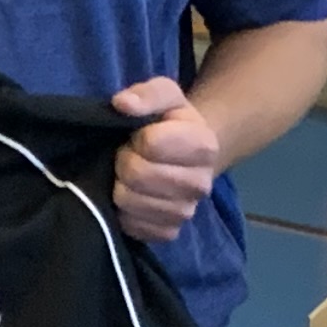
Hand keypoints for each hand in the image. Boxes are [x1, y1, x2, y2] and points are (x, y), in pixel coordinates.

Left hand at [109, 76, 222, 244]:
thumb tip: (122, 104)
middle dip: (125, 161)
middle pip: (138, 175)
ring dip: (121, 186)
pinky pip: (134, 226)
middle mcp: (201, 184)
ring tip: (133, 175)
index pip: (151, 144)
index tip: (140, 135)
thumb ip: (146, 93)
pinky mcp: (169, 233)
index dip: (136, 136)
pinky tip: (135, 196)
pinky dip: (125, 211)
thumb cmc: (171, 123)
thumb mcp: (164, 95)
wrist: (187, 156)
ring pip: (131, 202)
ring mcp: (186, 212)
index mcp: (204, 146)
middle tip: (130, 155)